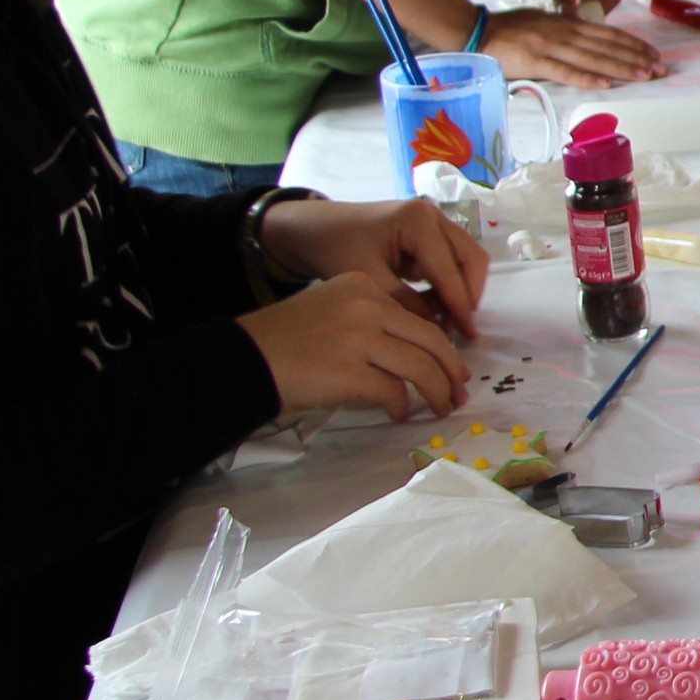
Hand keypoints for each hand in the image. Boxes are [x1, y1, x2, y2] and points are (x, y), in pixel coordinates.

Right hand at [239, 272, 472, 423]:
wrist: (241, 359)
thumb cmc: (283, 342)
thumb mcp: (331, 312)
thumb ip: (371, 324)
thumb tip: (415, 355)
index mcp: (362, 285)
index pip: (416, 317)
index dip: (441, 346)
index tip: (452, 367)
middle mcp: (365, 304)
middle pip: (429, 339)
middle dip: (451, 371)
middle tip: (458, 392)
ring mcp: (359, 336)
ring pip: (420, 367)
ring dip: (437, 392)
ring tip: (441, 409)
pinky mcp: (351, 370)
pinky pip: (394, 391)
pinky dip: (401, 406)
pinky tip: (398, 415)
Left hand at [257, 197, 488, 338]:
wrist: (314, 229)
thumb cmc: (335, 248)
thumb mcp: (369, 280)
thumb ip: (406, 305)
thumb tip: (437, 331)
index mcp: (418, 221)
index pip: (449, 269)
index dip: (459, 305)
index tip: (468, 336)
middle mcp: (434, 216)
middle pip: (471, 259)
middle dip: (468, 296)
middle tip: (461, 330)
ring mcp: (434, 223)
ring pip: (466, 260)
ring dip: (461, 292)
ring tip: (447, 323)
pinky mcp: (430, 235)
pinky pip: (452, 262)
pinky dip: (448, 286)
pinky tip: (436, 309)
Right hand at [481, 6, 664, 87]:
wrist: (476, 31)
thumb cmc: (509, 29)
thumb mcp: (544, 22)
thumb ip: (567, 30)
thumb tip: (589, 41)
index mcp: (567, 23)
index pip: (608, 33)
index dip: (632, 44)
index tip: (653, 54)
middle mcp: (564, 32)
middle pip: (606, 45)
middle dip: (636, 57)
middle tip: (660, 69)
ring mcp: (550, 46)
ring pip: (592, 58)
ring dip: (620, 67)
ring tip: (643, 75)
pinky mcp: (535, 61)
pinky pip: (565, 71)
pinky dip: (586, 78)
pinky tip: (606, 84)